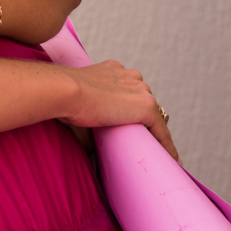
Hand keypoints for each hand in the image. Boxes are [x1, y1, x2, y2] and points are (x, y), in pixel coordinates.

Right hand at [64, 60, 179, 161]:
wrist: (64, 91)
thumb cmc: (61, 99)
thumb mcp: (78, 103)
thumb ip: (88, 117)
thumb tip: (89, 150)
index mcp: (111, 69)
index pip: (128, 88)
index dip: (126, 106)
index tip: (125, 121)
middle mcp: (128, 75)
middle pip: (142, 99)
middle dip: (139, 116)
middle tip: (137, 140)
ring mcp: (140, 90)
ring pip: (152, 115)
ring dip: (151, 130)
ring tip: (153, 152)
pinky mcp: (146, 107)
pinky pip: (161, 131)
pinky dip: (166, 146)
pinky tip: (170, 160)